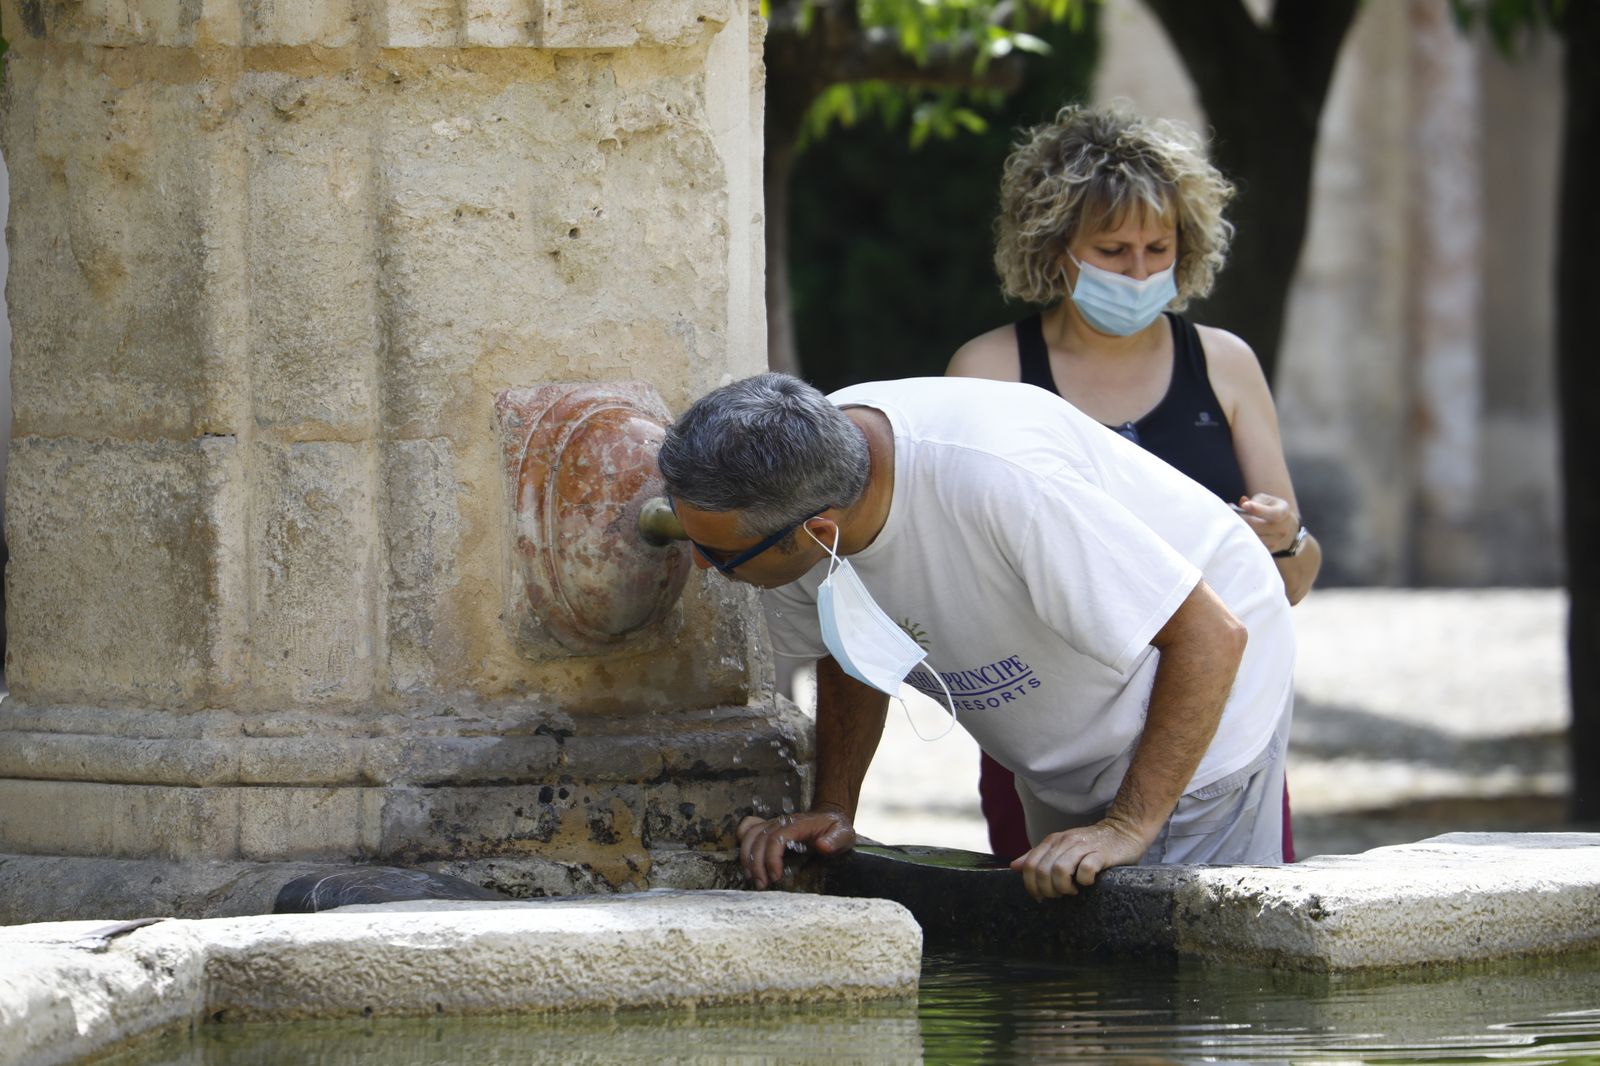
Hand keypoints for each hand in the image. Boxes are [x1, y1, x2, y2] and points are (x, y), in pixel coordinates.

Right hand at [736, 806, 856, 888]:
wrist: (829, 816)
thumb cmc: (836, 828)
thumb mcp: (843, 834)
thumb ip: (835, 840)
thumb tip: (822, 846)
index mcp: (798, 824)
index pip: (777, 838)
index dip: (771, 858)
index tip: (775, 877)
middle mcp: (782, 822)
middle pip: (759, 839)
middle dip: (756, 864)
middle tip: (761, 885)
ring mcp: (773, 823)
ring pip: (750, 835)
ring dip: (747, 858)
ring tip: (752, 879)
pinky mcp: (767, 828)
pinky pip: (747, 828)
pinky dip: (742, 841)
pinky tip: (746, 860)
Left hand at [1008, 818, 1147, 899]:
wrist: (1124, 831)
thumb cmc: (1091, 845)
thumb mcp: (1061, 848)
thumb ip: (1038, 857)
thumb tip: (1014, 867)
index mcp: (1052, 841)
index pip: (1030, 865)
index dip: (1032, 886)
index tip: (1042, 896)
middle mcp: (1065, 841)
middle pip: (1042, 871)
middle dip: (1048, 890)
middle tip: (1060, 894)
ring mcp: (1083, 846)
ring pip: (1059, 870)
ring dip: (1063, 887)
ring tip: (1073, 890)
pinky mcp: (1101, 853)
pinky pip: (1086, 870)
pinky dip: (1084, 881)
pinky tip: (1088, 883)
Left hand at [1234, 493, 1299, 553]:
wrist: (1289, 529)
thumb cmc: (1273, 510)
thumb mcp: (1269, 501)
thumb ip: (1255, 501)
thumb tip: (1242, 502)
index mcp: (1283, 512)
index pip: (1272, 513)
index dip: (1257, 509)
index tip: (1244, 505)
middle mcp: (1282, 528)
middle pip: (1257, 526)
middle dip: (1242, 518)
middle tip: (1232, 512)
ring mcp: (1277, 541)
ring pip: (1254, 536)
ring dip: (1241, 529)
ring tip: (1234, 521)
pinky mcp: (1270, 549)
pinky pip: (1254, 544)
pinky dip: (1245, 537)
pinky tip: (1240, 531)